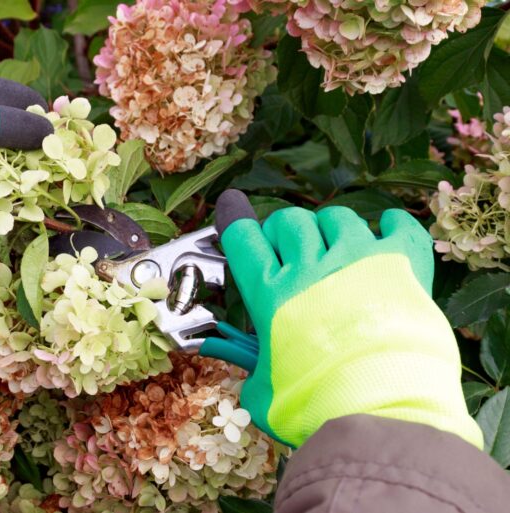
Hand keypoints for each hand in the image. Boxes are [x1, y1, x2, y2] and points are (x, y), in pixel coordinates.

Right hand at [212, 189, 481, 448]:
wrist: (381, 409)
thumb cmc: (315, 405)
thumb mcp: (263, 394)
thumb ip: (252, 372)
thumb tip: (243, 369)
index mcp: (270, 295)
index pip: (242, 238)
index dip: (234, 220)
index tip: (233, 209)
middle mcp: (310, 268)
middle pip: (289, 221)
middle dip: (285, 231)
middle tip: (292, 253)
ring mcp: (357, 259)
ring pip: (337, 217)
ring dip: (331, 229)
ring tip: (337, 251)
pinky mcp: (401, 263)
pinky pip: (398, 224)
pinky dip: (392, 225)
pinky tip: (387, 233)